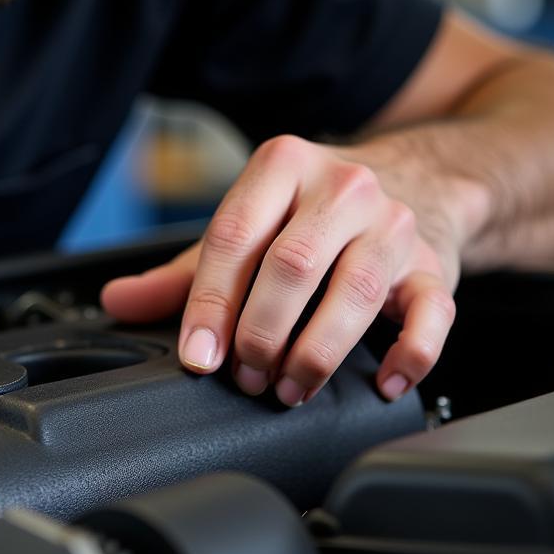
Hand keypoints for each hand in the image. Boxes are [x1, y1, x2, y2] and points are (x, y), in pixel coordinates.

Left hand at [101, 135, 459, 404]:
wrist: (415, 181)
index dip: (210, 303)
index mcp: (283, 166)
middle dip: (261, 332)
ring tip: (290, 387)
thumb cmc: (312, 213)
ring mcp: (393, 224)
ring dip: (317, 353)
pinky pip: (431, 314)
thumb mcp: (246, 226)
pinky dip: (409, 355)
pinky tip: (382, 381)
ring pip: (357, 292)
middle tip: (246, 375)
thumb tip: (119, 301)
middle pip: (293, 265)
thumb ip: (184, 271)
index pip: (235, 236)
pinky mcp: (434, 264)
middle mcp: (342, 187)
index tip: (199, 355)